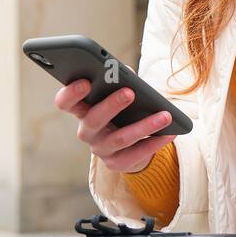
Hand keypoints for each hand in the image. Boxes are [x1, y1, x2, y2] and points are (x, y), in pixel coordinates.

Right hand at [54, 79, 173, 173]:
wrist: (129, 144)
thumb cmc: (122, 110)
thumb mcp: (119, 94)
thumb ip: (120, 81)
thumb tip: (128, 72)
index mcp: (82, 110)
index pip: (65, 102)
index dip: (71, 93)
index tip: (85, 82)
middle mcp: (87, 131)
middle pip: (94, 120)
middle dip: (111, 105)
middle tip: (129, 92)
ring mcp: (101, 149)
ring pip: (120, 139)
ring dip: (144, 126)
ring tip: (164, 116)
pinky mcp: (117, 163)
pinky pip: (136, 154)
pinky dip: (154, 143)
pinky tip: (170, 133)